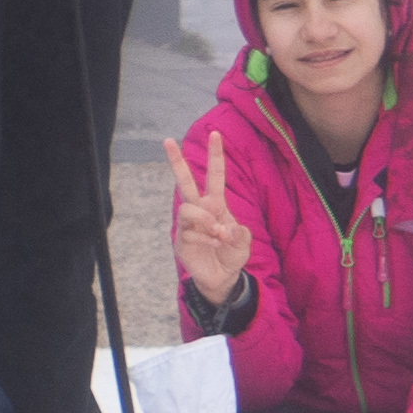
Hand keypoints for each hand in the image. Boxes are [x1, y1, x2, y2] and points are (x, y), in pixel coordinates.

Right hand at [167, 147, 251, 304]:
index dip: (215, 156)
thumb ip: (240, 234)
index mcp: (216, 204)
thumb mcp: (244, 244)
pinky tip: (214, 246)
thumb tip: (226, 227)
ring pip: (187, 207)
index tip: (216, 134)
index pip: (214, 176)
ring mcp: (188, 224)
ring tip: (218, 234)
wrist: (221, 278)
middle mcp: (200, 210)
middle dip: (176, 162)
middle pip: (185, 182)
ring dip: (205, 219)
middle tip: (167, 140)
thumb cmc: (231, 255)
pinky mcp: (181, 238)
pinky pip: (190, 231)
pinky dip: (206, 238)